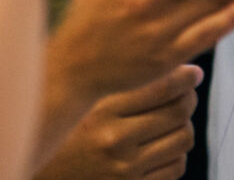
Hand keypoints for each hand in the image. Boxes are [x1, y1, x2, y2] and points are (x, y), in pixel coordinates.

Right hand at [36, 65, 201, 179]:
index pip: (160, 88)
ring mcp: (126, 167)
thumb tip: (166, 65)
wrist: (43, 175)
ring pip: (182, 139)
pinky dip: (175, 154)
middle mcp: (114, 139)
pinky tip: (161, 146)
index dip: (184, 76)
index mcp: (99, 111)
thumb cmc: (59, 135)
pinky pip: (176, 167)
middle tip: (185, 93)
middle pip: (178, 112)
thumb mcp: (80, 104)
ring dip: (183, 127)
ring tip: (172, 120)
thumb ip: (115, 86)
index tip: (190, 71)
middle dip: (188, 99)